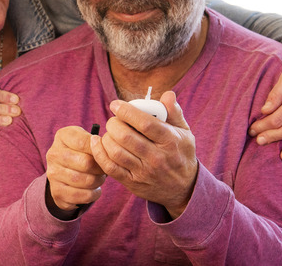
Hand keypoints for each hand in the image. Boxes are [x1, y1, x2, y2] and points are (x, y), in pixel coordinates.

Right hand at [45, 126, 106, 218]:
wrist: (64, 170)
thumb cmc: (81, 152)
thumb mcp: (87, 140)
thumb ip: (96, 142)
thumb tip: (106, 152)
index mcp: (62, 136)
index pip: (84, 143)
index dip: (99, 150)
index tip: (105, 155)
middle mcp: (53, 154)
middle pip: (86, 163)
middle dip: (100, 168)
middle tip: (104, 170)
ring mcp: (52, 174)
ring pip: (86, 181)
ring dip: (98, 182)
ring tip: (99, 178)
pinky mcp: (56, 192)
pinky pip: (82, 196)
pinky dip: (93, 194)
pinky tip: (93, 189)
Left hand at [90, 91, 196, 219]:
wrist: (183, 188)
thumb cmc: (181, 154)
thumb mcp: (185, 133)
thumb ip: (174, 112)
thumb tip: (168, 94)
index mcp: (170, 141)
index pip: (145, 123)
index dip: (127, 111)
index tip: (115, 104)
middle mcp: (157, 157)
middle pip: (126, 137)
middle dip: (113, 123)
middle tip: (113, 119)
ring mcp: (144, 172)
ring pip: (116, 152)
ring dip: (106, 138)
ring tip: (109, 132)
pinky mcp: (133, 183)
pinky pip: (110, 168)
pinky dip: (99, 153)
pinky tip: (96, 143)